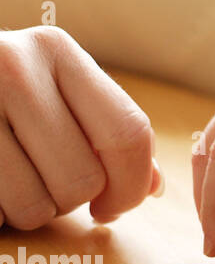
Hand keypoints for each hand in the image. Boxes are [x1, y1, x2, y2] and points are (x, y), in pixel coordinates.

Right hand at [0, 26, 162, 229]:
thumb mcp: (51, 90)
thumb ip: (105, 132)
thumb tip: (152, 187)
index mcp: (56, 50)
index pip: (126, 133)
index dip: (131, 185)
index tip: (113, 207)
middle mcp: (10, 66)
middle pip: (82, 178)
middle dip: (70, 202)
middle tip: (45, 187)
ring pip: (34, 205)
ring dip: (27, 213)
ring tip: (7, 183)